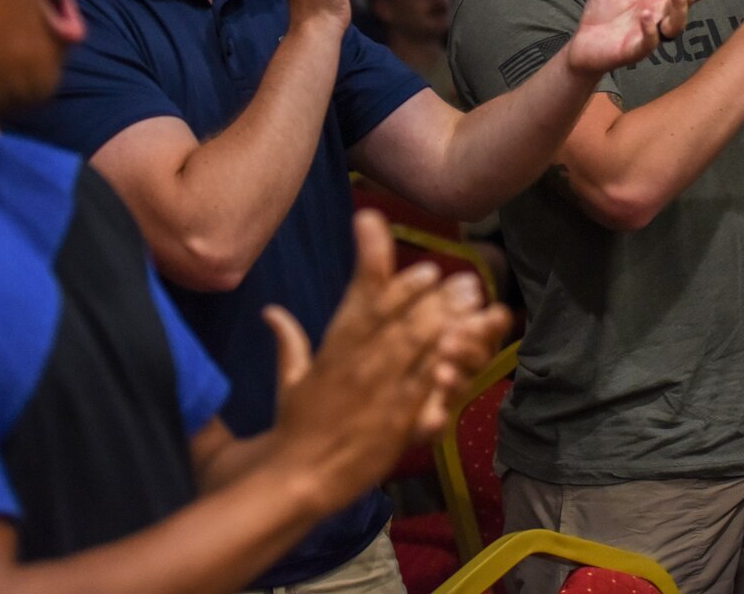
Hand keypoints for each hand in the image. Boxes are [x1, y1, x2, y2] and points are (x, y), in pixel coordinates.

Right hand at [265, 212, 510, 510]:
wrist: (297, 477)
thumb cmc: (295, 428)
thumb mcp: (290, 379)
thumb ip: (288, 340)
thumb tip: (271, 311)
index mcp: (333, 349)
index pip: (364, 301)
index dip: (397, 280)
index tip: (426, 267)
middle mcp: (357, 361)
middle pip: (397, 316)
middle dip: (432, 293)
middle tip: (464, 279)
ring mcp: (378, 388)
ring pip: (414, 342)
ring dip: (445, 316)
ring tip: (473, 301)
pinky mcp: (396, 417)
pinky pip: (423, 382)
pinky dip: (443, 360)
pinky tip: (462, 345)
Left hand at [563, 0, 709, 75]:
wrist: (582, 45)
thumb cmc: (603, 16)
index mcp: (661, 1)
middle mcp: (661, 18)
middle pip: (690, 1)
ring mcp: (650, 35)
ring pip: (676, 25)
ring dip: (679, 5)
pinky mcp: (634, 51)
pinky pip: (649, 43)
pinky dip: (651, 30)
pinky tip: (646, 14)